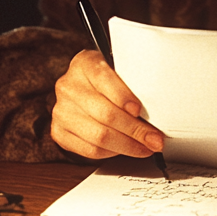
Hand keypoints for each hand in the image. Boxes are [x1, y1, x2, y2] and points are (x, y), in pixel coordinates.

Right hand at [50, 50, 164, 159]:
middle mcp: (68, 86)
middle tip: (155, 139)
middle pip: (105, 113)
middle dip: (135, 130)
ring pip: (98, 136)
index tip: (139, 110)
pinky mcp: (59, 132)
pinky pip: (89, 149)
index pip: (103, 77)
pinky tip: (126, 149)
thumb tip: (157, 109)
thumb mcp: (118, 69)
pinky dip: (112, 152)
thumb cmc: (108, 79)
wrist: (83, 87)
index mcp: (84, 63)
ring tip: (146, 147)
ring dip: (127, 146)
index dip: (122, 96)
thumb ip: (132, 82)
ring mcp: (61, 110)